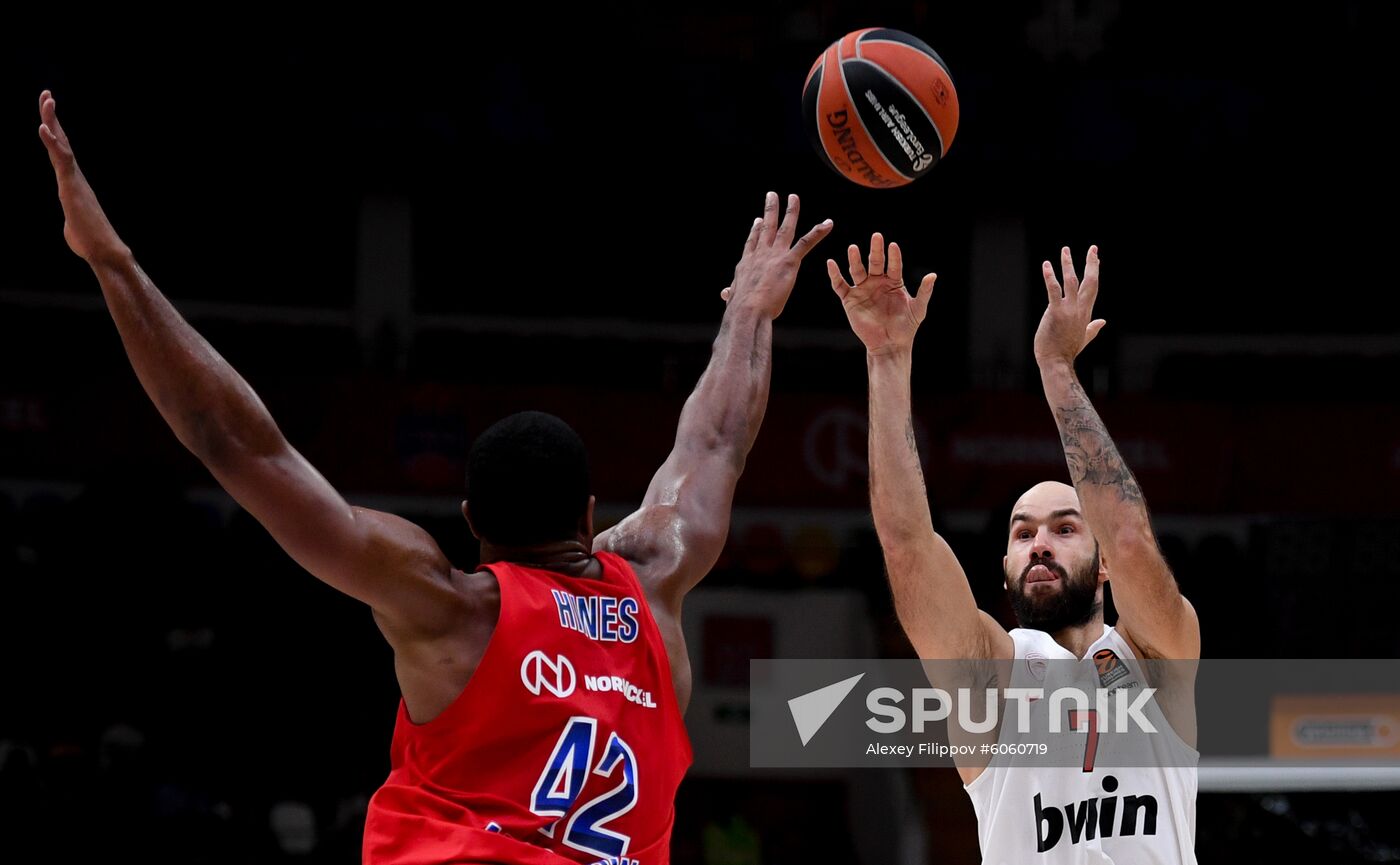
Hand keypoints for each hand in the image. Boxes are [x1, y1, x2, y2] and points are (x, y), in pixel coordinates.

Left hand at [37, 90, 129, 266]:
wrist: (105, 251)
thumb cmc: (91, 242)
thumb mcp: (75, 225)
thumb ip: (72, 218)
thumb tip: (76, 226)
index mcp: (72, 182)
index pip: (62, 152)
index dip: (55, 131)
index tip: (50, 111)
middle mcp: (74, 176)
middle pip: (62, 141)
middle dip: (53, 117)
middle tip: (47, 95)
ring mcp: (73, 179)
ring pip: (61, 144)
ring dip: (53, 121)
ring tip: (47, 100)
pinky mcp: (71, 186)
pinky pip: (60, 160)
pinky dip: (52, 143)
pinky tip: (43, 128)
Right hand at [717, 192, 832, 318]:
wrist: (747, 310)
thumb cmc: (740, 309)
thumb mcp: (734, 298)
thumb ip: (732, 293)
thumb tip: (725, 293)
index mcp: (747, 263)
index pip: (753, 242)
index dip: (756, 230)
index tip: (758, 220)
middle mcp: (760, 254)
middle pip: (766, 227)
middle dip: (770, 210)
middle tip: (772, 195)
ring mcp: (775, 255)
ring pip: (785, 228)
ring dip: (791, 211)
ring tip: (794, 197)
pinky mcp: (789, 262)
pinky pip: (806, 243)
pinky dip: (818, 232)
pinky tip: (828, 223)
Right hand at [827, 232, 935, 353]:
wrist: (889, 345)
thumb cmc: (906, 328)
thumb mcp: (918, 309)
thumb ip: (925, 292)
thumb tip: (933, 275)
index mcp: (893, 282)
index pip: (894, 265)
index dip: (894, 256)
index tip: (893, 245)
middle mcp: (877, 282)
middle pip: (875, 263)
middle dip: (875, 250)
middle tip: (876, 236)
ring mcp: (863, 290)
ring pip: (857, 271)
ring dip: (855, 259)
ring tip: (853, 248)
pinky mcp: (850, 300)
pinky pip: (840, 285)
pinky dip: (835, 274)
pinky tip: (831, 263)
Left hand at [1034, 246, 1105, 368]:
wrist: (1057, 362)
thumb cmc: (1067, 351)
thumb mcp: (1084, 337)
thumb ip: (1093, 327)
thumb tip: (1103, 321)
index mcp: (1085, 312)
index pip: (1092, 287)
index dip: (1094, 271)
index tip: (1096, 257)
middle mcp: (1079, 309)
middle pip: (1089, 281)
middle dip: (1091, 263)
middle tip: (1093, 248)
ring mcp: (1068, 310)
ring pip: (1071, 282)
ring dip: (1068, 264)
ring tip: (1065, 250)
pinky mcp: (1055, 312)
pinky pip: (1054, 291)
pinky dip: (1050, 277)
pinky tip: (1047, 265)